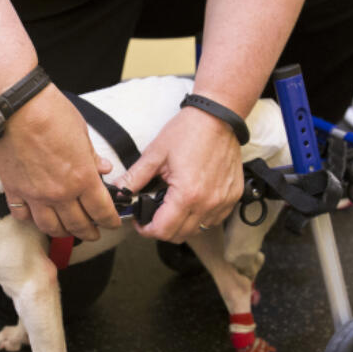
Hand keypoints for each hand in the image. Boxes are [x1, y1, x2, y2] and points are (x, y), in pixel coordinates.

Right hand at [0, 85, 122, 239]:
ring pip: (51, 227)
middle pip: (78, 225)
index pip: (102, 211)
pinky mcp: (14, 190)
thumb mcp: (82, 133)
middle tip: (93, 233)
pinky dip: (31, 219)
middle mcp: (60, 193)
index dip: (110, 221)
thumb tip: (104, 168)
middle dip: (90, 232)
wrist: (16, 106)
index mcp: (83, 178)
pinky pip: (23, 215)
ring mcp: (35, 195)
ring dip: (63, 232)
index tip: (112, 223)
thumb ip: (93, 157)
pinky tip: (37, 216)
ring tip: (68, 230)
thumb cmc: (51, 112)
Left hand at [115, 107, 244, 242]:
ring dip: (182, 225)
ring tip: (172, 207)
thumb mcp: (155, 154)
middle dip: (162, 229)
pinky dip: (201, 217)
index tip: (140, 222)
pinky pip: (215, 219)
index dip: (146, 230)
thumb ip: (135, 177)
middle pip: (180, 235)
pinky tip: (192, 202)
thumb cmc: (189, 131)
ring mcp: (223, 201)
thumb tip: (119, 191)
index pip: (163, 230)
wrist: (218, 117)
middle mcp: (207, 202)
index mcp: (186, 194)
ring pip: (198, 230)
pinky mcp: (233, 196)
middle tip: (153, 215)